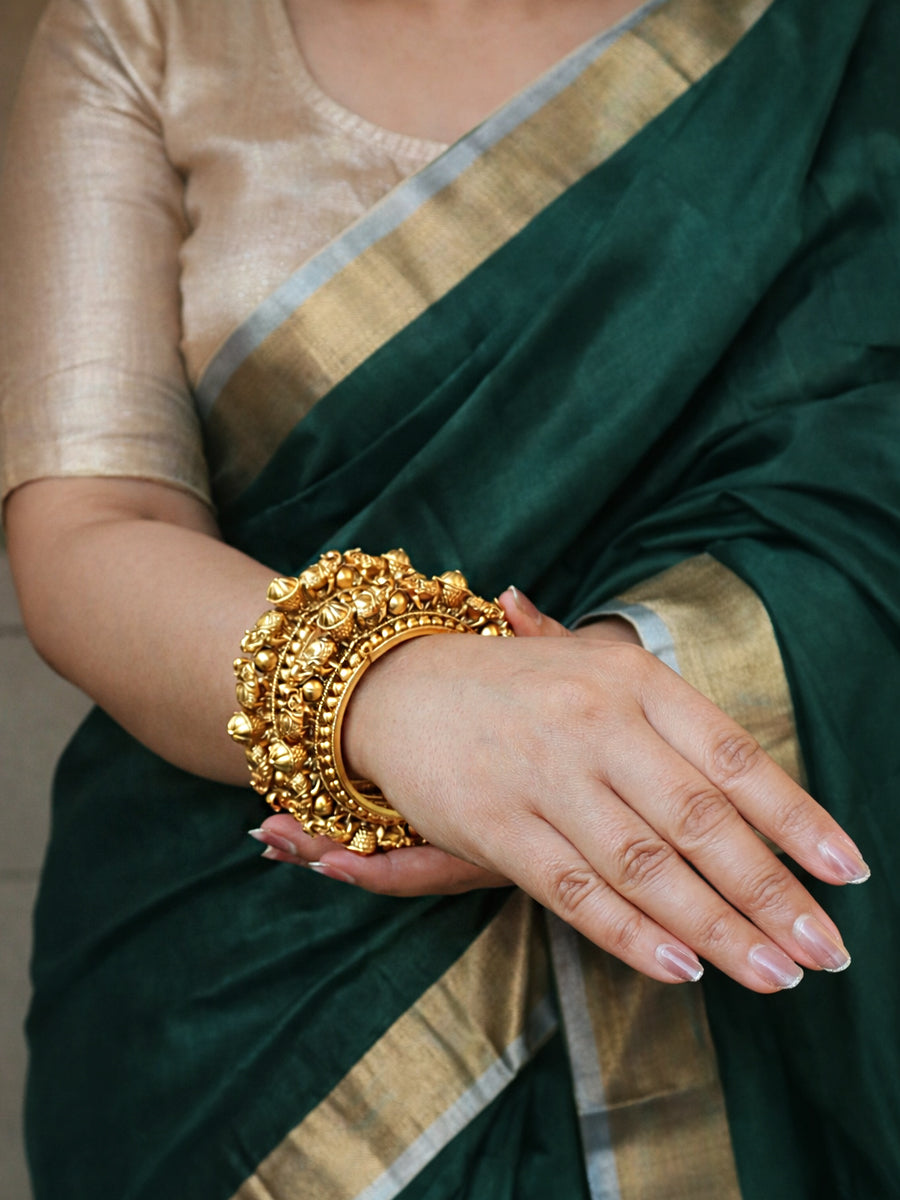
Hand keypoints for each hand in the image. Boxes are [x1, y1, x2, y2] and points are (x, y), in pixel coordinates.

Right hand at [254, 589, 868, 992]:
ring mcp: (543, 773)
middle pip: (700, 819)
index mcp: (631, 680)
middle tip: (826, 948)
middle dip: (769, 891)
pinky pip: (573, 888)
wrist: (399, 683)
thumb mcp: (597, 678)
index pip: (732, 757)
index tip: (845, 872)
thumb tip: (761, 805)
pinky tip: (679, 967)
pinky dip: (630, 933)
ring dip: (717, 927)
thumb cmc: (517, 688)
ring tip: (775, 973)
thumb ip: (670, 733)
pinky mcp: (494, 822)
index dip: (795, 819)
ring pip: (645, 863)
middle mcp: (594, 722)